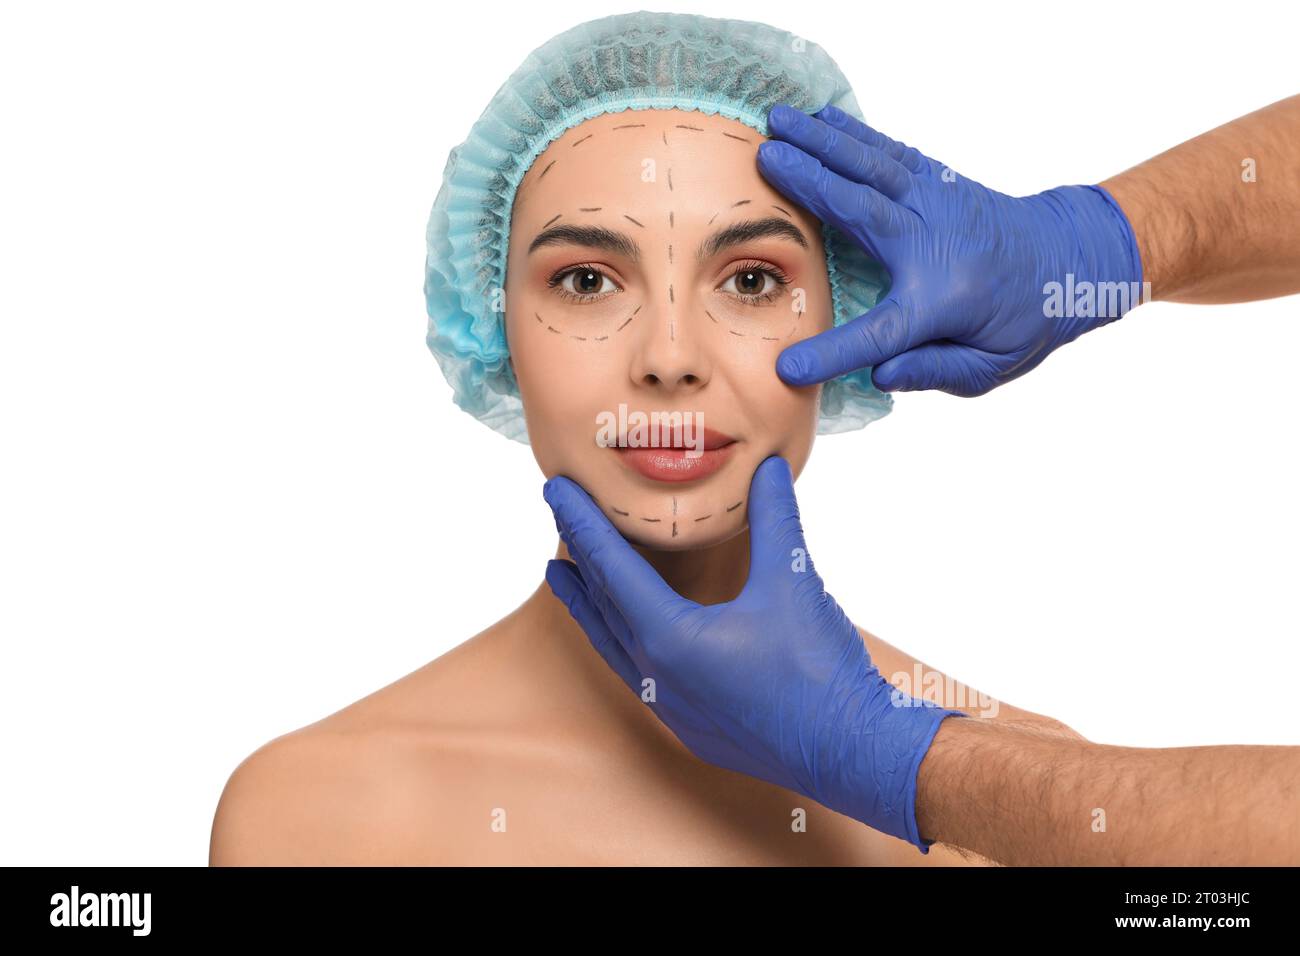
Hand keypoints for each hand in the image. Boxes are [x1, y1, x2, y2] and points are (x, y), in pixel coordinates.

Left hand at [542, 455, 963, 851]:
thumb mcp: (792, 581)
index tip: (555, 490)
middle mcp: (656, 674)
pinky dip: (619, 639)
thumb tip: (768, 468)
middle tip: (558, 516)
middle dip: (578, 555)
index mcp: (669, 637)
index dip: (582, 522)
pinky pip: (636, 673)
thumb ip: (774, 519)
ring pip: (612, 643)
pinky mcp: (690, 724)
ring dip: (588, 604)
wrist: (850, 751)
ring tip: (563, 575)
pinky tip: (627, 633)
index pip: (610, 566)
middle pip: (601, 603)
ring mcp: (670, 705)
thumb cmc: (818, 671)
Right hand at [757, 103, 1143, 395]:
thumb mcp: (987, 368)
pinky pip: (891, 153)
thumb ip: (933, 371)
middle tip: (765, 158)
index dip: (833, 354)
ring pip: (873, 167)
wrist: (1071, 261)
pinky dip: (854, 133)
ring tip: (778, 121)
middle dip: (812, 181)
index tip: (789, 368)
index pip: (880, 336)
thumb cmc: (1023, 322)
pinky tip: (822, 116)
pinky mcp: (939, 182)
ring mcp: (938, 204)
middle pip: (864, 210)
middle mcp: (936, 244)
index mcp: (942, 303)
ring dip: (822, 141)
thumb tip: (880, 377)